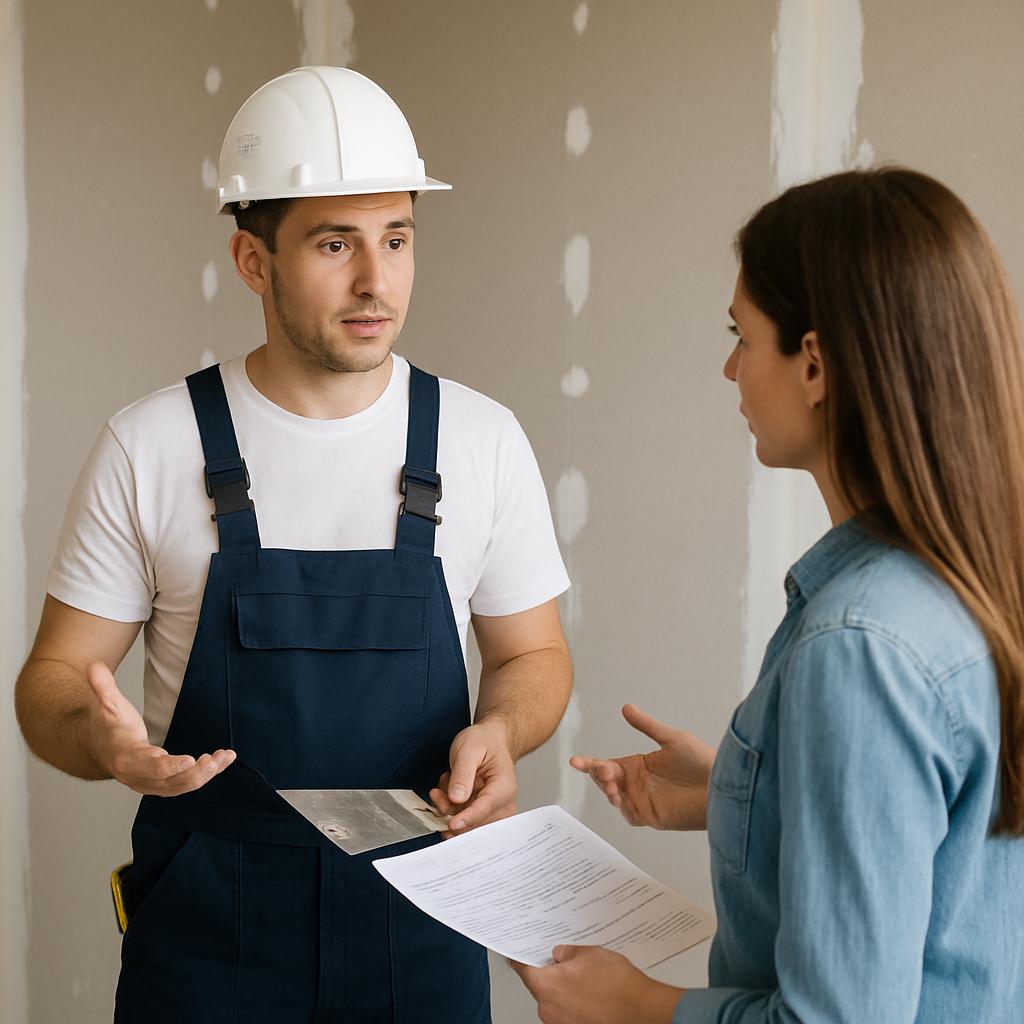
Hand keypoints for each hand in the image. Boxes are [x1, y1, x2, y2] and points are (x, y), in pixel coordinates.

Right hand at [84, 661, 234, 795]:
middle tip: (215, 759)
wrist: (100, 747)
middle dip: (194, 773)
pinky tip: (222, 761)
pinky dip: (205, 775)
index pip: (149, 766)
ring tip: (224, 758)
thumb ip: (103, 686)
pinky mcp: (162, 783)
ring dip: (205, 775)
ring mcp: (150, 783)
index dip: (169, 766)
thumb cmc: (109, 724)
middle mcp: (138, 776)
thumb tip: (93, 666)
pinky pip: (185, 783)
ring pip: (180, 786)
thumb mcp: (107, 703)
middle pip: (169, 782)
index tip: (190, 760)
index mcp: (126, 758)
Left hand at [429, 719, 516, 832]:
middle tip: (438, 794)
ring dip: (448, 808)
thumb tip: (457, 798)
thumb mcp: (469, 749)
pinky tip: (449, 790)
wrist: (490, 741)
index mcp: (503, 787)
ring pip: (466, 824)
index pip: (485, 809)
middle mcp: (502, 803)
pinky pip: (462, 820)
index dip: (467, 819)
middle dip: (451, 811)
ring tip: (446, 783)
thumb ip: (463, 773)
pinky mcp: (482, 814)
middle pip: (475, 823)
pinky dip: (450, 808)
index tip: (451, 825)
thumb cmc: (484, 742)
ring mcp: (492, 810)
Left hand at [511, 946, 681, 1023]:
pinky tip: (590, 990)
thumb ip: (567, 953)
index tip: (515, 953)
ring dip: (563, 988)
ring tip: (585, 976)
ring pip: (553, 999)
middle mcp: (549, 1009)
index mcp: (547, 986)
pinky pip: (565, 1011)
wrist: (641, 1010)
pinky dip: (572, 1001)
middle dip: (549, 972)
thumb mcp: (589, 954)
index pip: (522, 970)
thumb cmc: (617, 984)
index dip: (519, 958)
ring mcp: (561, 1023)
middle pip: (539, 986)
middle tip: (564, 960)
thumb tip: (559, 955)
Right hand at [570, 704, 714, 830]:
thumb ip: (647, 726)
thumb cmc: (702, 762)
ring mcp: (643, 801)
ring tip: (610, 783)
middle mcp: (637, 783)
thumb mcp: (671, 739)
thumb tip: (626, 708)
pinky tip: (621, 798)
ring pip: (614, 798)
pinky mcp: (652, 816)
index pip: (607, 764)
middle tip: (600, 768)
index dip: (590, 763)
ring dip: (607, 790)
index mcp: (638, 765)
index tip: (575, 760)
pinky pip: (630, 814)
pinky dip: (621, 807)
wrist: (722, 786)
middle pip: (606, 781)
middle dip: (598, 775)